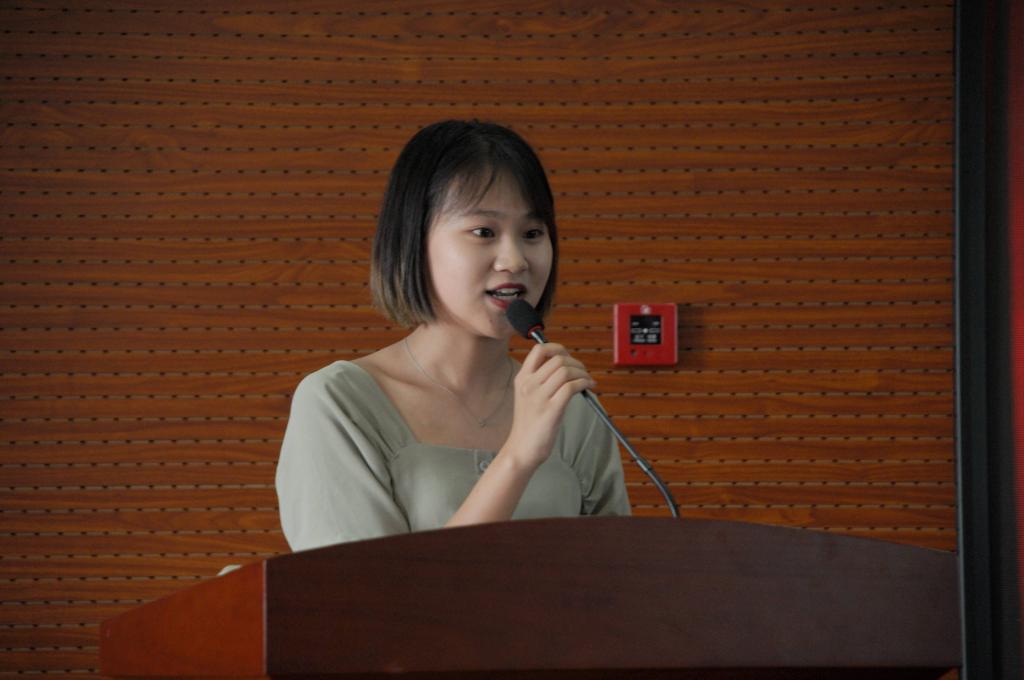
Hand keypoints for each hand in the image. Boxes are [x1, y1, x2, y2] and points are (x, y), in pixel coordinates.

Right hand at [502, 342, 595, 470]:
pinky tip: (588, 388)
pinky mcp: (551, 410)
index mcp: (522, 378)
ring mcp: (539, 397)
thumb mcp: (528, 396)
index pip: (539, 349)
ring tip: (588, 381)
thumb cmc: (529, 424)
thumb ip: (540, 380)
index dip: (558, 348)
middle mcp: (529, 384)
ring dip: (583, 373)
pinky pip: (571, 387)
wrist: (522, 449)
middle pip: (558, 359)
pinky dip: (584, 383)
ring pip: (566, 371)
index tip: (568, 357)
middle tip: (583, 372)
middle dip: (576, 362)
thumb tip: (566, 366)